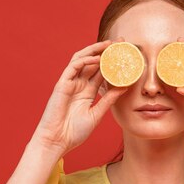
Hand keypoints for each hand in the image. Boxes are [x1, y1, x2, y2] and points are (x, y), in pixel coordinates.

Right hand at [31, 40, 128, 155]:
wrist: (58, 141)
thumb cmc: (74, 132)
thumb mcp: (97, 114)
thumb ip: (108, 100)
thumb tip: (124, 87)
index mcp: (87, 92)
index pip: (101, 72)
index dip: (112, 63)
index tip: (126, 55)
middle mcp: (79, 85)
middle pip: (94, 63)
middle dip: (106, 51)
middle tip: (121, 42)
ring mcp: (70, 83)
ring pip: (83, 60)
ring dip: (95, 50)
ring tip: (110, 45)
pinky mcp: (62, 84)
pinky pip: (73, 67)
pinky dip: (85, 60)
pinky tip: (97, 58)